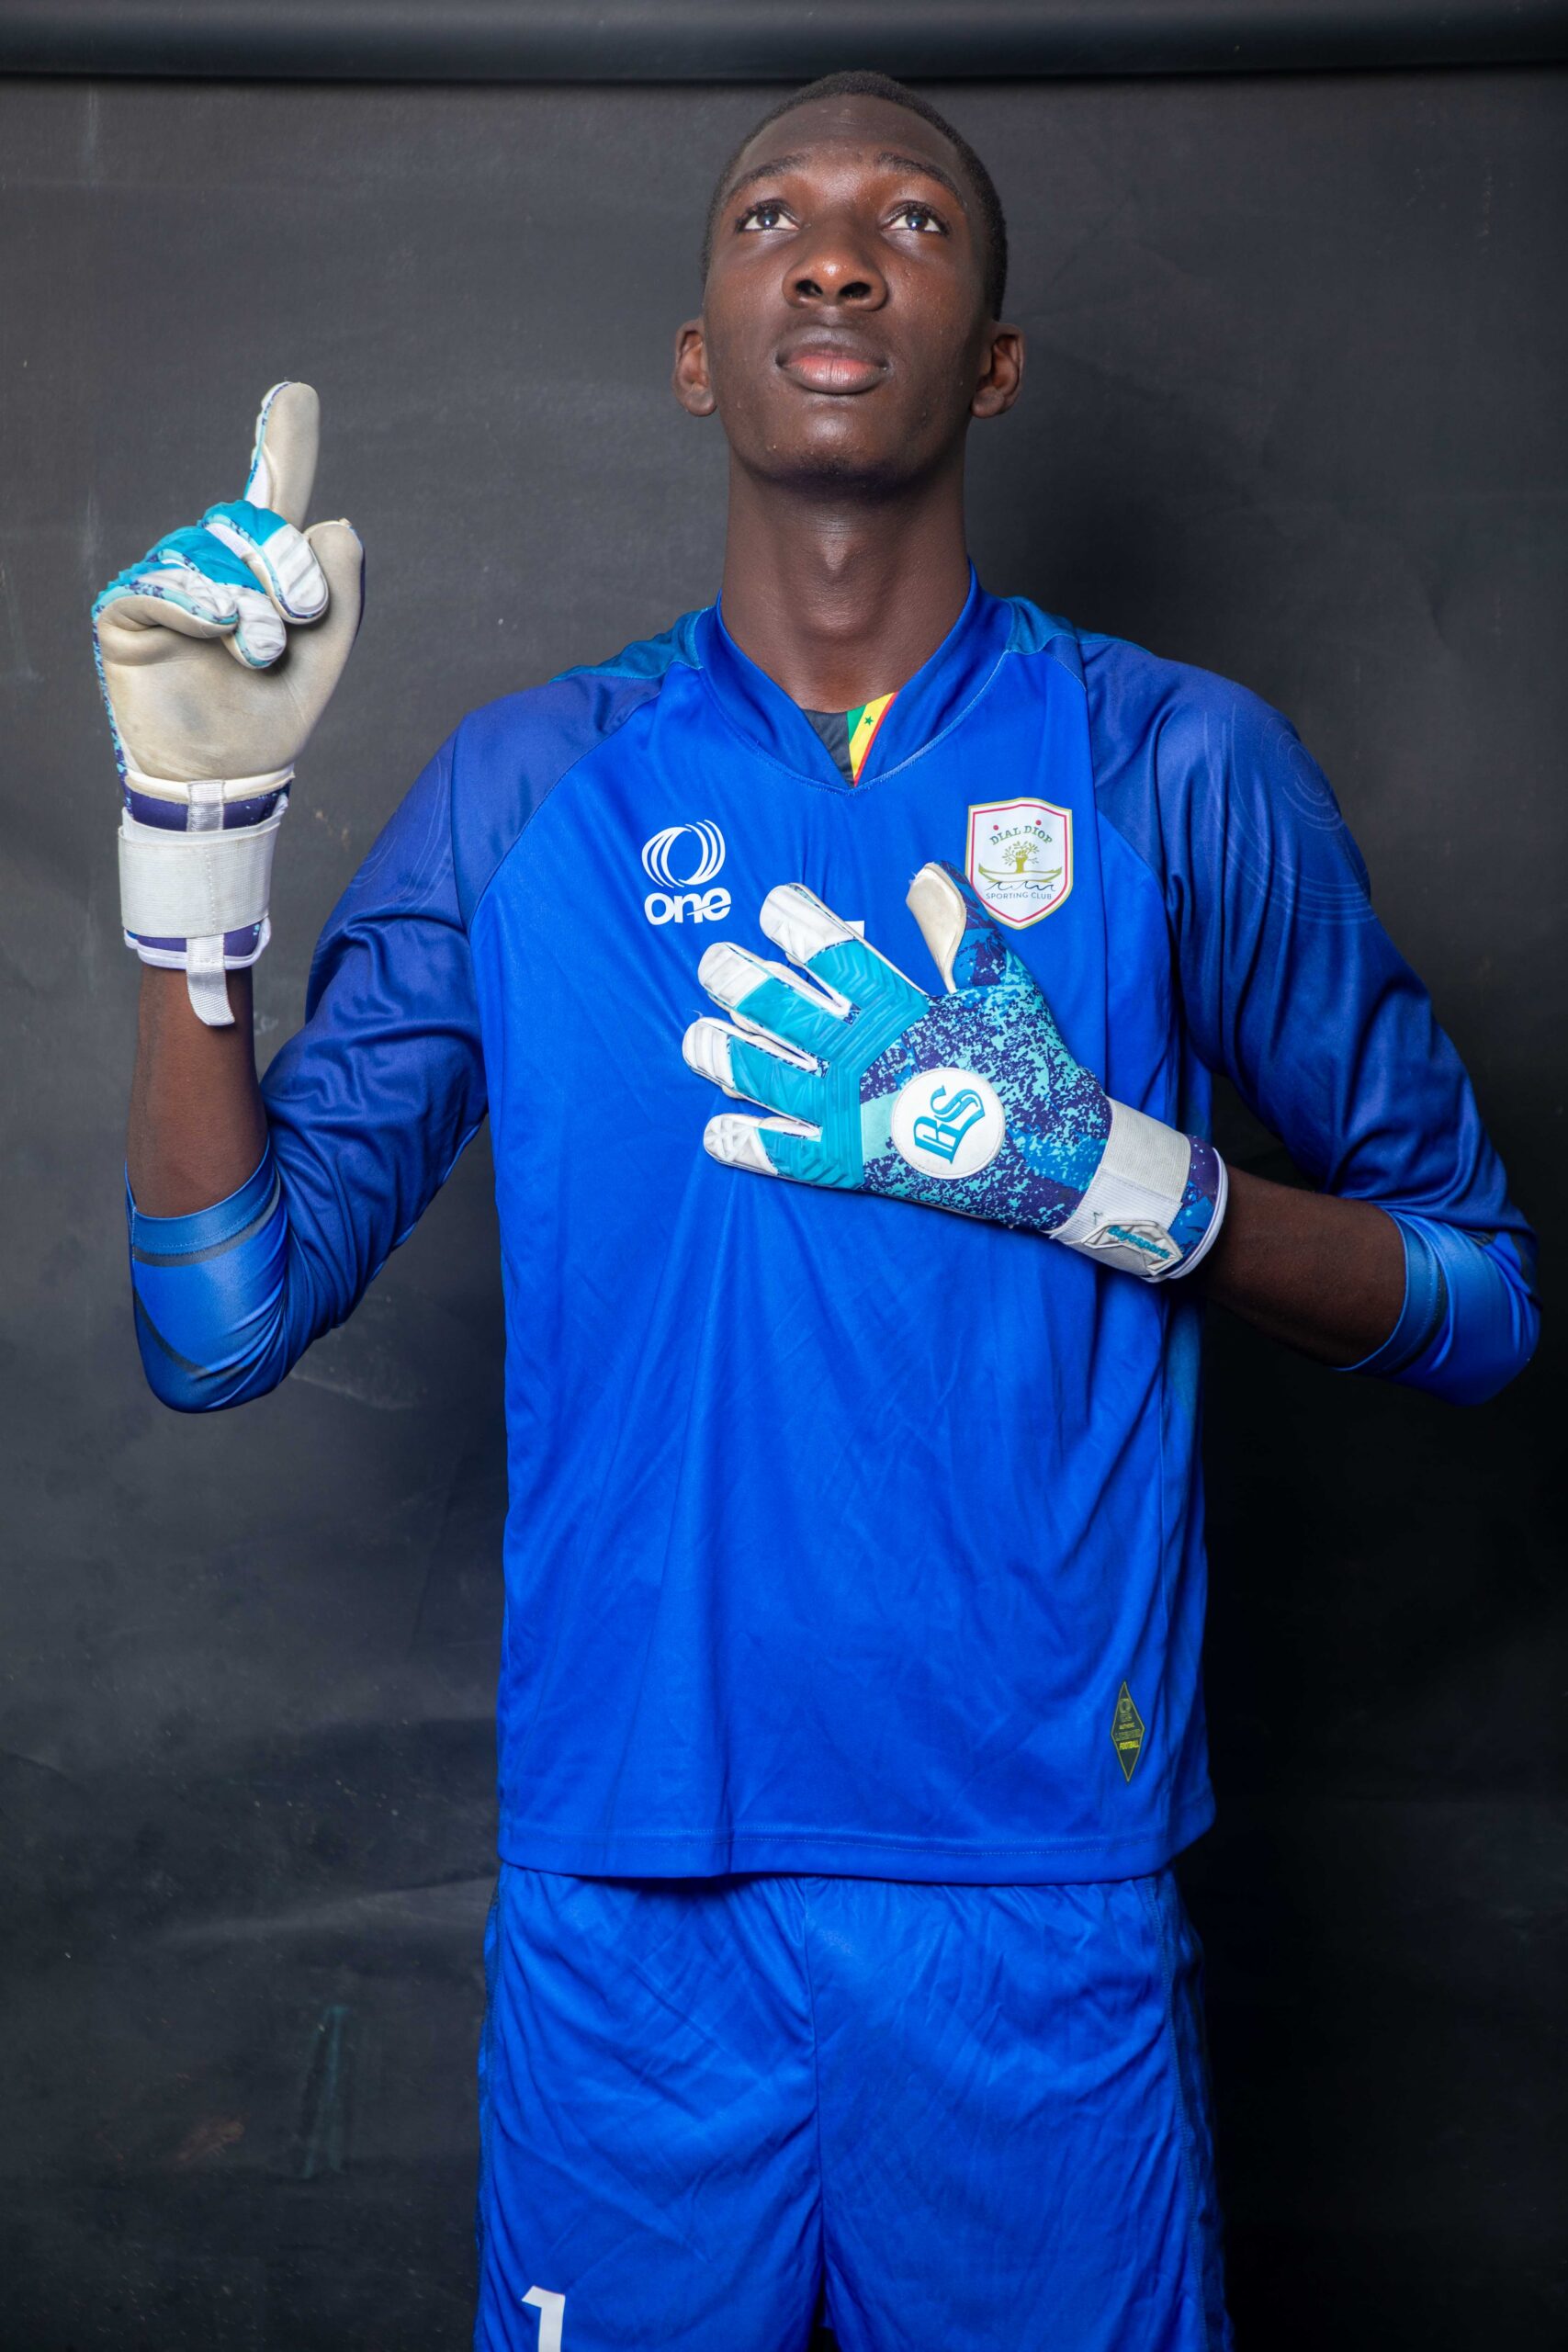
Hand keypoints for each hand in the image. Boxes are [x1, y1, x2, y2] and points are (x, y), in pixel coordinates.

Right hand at [93, 382, 362, 1024]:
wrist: (226, 775)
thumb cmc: (273, 715)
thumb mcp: (325, 656)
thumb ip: (339, 592)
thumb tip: (337, 522)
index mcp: (261, 570)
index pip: (274, 497)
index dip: (284, 444)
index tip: (295, 395)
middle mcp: (212, 565)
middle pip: (248, 523)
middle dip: (284, 565)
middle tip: (299, 618)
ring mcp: (168, 584)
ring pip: (209, 553)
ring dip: (248, 600)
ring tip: (262, 650)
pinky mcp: (130, 613)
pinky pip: (163, 584)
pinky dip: (198, 603)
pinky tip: (220, 630)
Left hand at [684, 861, 1225, 1278]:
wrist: (1048, 1152)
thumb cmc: (1026, 1062)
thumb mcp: (1001, 986)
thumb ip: (957, 931)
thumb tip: (923, 873)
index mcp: (896, 1010)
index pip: (831, 955)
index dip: (794, 924)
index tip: (770, 905)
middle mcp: (862, 1059)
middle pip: (782, 1012)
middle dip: (740, 982)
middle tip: (712, 963)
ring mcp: (851, 1115)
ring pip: (769, 1078)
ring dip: (726, 1055)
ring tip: (694, 1037)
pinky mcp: (853, 1164)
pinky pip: (787, 1157)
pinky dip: (749, 1147)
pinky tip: (714, 1134)